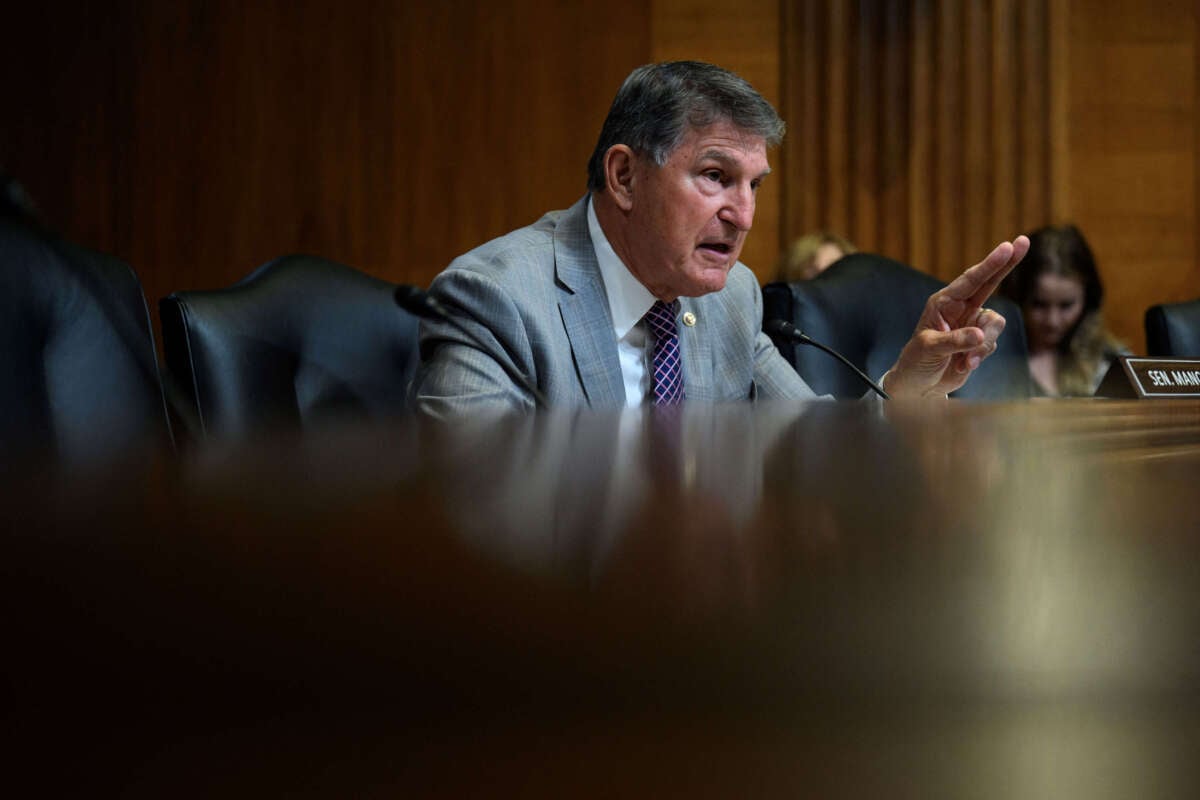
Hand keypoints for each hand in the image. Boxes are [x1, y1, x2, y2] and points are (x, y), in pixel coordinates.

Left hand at [883, 236, 1029, 398]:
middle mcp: (960, 308)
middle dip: (1006, 264)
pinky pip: (991, 343)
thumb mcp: (930, 349)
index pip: (970, 280)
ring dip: (983, 344)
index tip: (1006, 247)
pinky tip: (963, 366)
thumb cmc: (916, 361)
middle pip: (990, 282)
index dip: (990, 264)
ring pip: (994, 324)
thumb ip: (955, 341)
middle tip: (1023, 241)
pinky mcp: (980, 342)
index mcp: (943, 302)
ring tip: (964, 361)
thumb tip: (980, 335)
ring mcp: (972, 324)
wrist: (919, 386)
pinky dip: (979, 356)